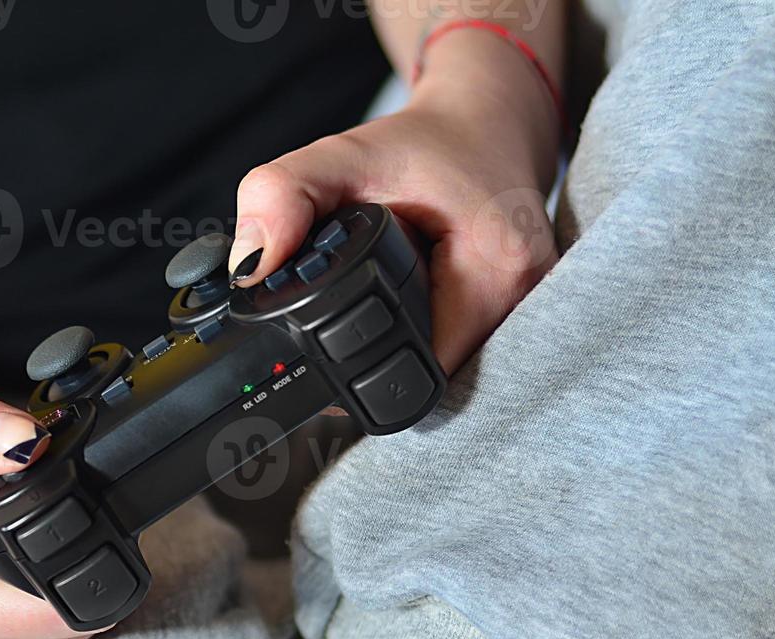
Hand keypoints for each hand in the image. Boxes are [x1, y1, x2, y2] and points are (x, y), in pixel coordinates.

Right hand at [0, 392, 95, 638]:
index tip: (73, 515)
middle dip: (74, 573)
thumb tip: (26, 442)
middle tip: (29, 524)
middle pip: (73, 629)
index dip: (89, 561)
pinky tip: (2, 573)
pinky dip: (37, 607)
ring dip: (57, 591)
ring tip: (4, 548)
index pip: (65, 612)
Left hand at [228, 36, 560, 373]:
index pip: (425, 370)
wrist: (489, 121)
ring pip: (449, 374)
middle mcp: (525, 300)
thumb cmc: (427, 142)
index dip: (363, 377)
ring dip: (401, 360)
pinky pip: (460, 356)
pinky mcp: (514, 317)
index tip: (318, 363)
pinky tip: (393, 323)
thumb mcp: (345, 154)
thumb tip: (247, 265)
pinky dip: (420, 345)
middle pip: (437, 380)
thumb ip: (284, 195)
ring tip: (364, 327)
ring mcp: (526, 314)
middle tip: (331, 346)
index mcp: (499, 267)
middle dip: (378, 371)